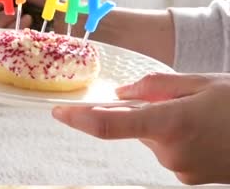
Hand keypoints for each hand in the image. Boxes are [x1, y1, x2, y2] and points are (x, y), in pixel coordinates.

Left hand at [52, 73, 229, 183]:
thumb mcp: (200, 82)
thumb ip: (155, 88)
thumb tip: (120, 95)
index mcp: (171, 123)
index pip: (109, 125)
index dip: (79, 119)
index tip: (58, 112)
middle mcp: (170, 152)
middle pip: (132, 127)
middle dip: (139, 110)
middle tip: (175, 98)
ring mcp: (180, 169)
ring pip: (151, 138)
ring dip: (160, 122)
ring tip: (199, 113)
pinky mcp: (188, 178)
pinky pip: (167, 150)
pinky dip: (173, 136)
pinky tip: (201, 128)